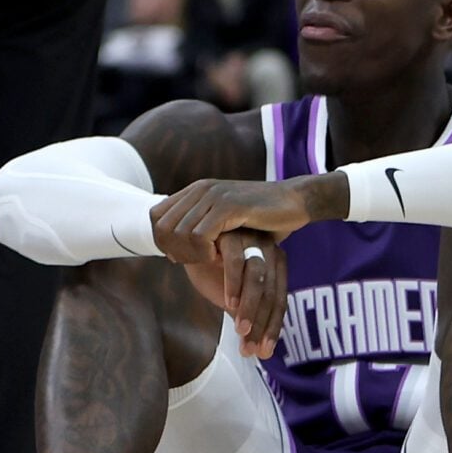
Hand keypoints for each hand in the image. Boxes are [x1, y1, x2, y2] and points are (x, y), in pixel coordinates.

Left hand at [150, 176, 325, 262]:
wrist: (295, 201)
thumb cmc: (263, 217)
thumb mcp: (225, 221)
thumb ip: (200, 227)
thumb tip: (171, 250)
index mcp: (196, 190)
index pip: (156, 217)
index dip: (163, 241)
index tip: (183, 257)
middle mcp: (200, 189)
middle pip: (164, 228)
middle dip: (177, 252)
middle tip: (200, 263)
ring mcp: (214, 195)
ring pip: (180, 234)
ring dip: (194, 255)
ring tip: (212, 261)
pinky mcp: (228, 206)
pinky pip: (200, 237)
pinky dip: (206, 253)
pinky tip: (220, 258)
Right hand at [181, 231, 287, 359]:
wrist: (187, 243)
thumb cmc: (214, 269)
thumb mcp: (233, 297)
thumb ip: (247, 317)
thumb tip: (261, 353)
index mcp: (275, 264)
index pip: (279, 301)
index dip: (272, 329)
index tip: (263, 353)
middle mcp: (268, 250)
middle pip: (270, 292)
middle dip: (261, 324)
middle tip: (250, 349)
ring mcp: (250, 239)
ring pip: (257, 277)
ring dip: (250, 307)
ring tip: (240, 330)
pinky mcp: (230, 233)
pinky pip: (235, 260)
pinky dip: (234, 284)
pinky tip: (228, 303)